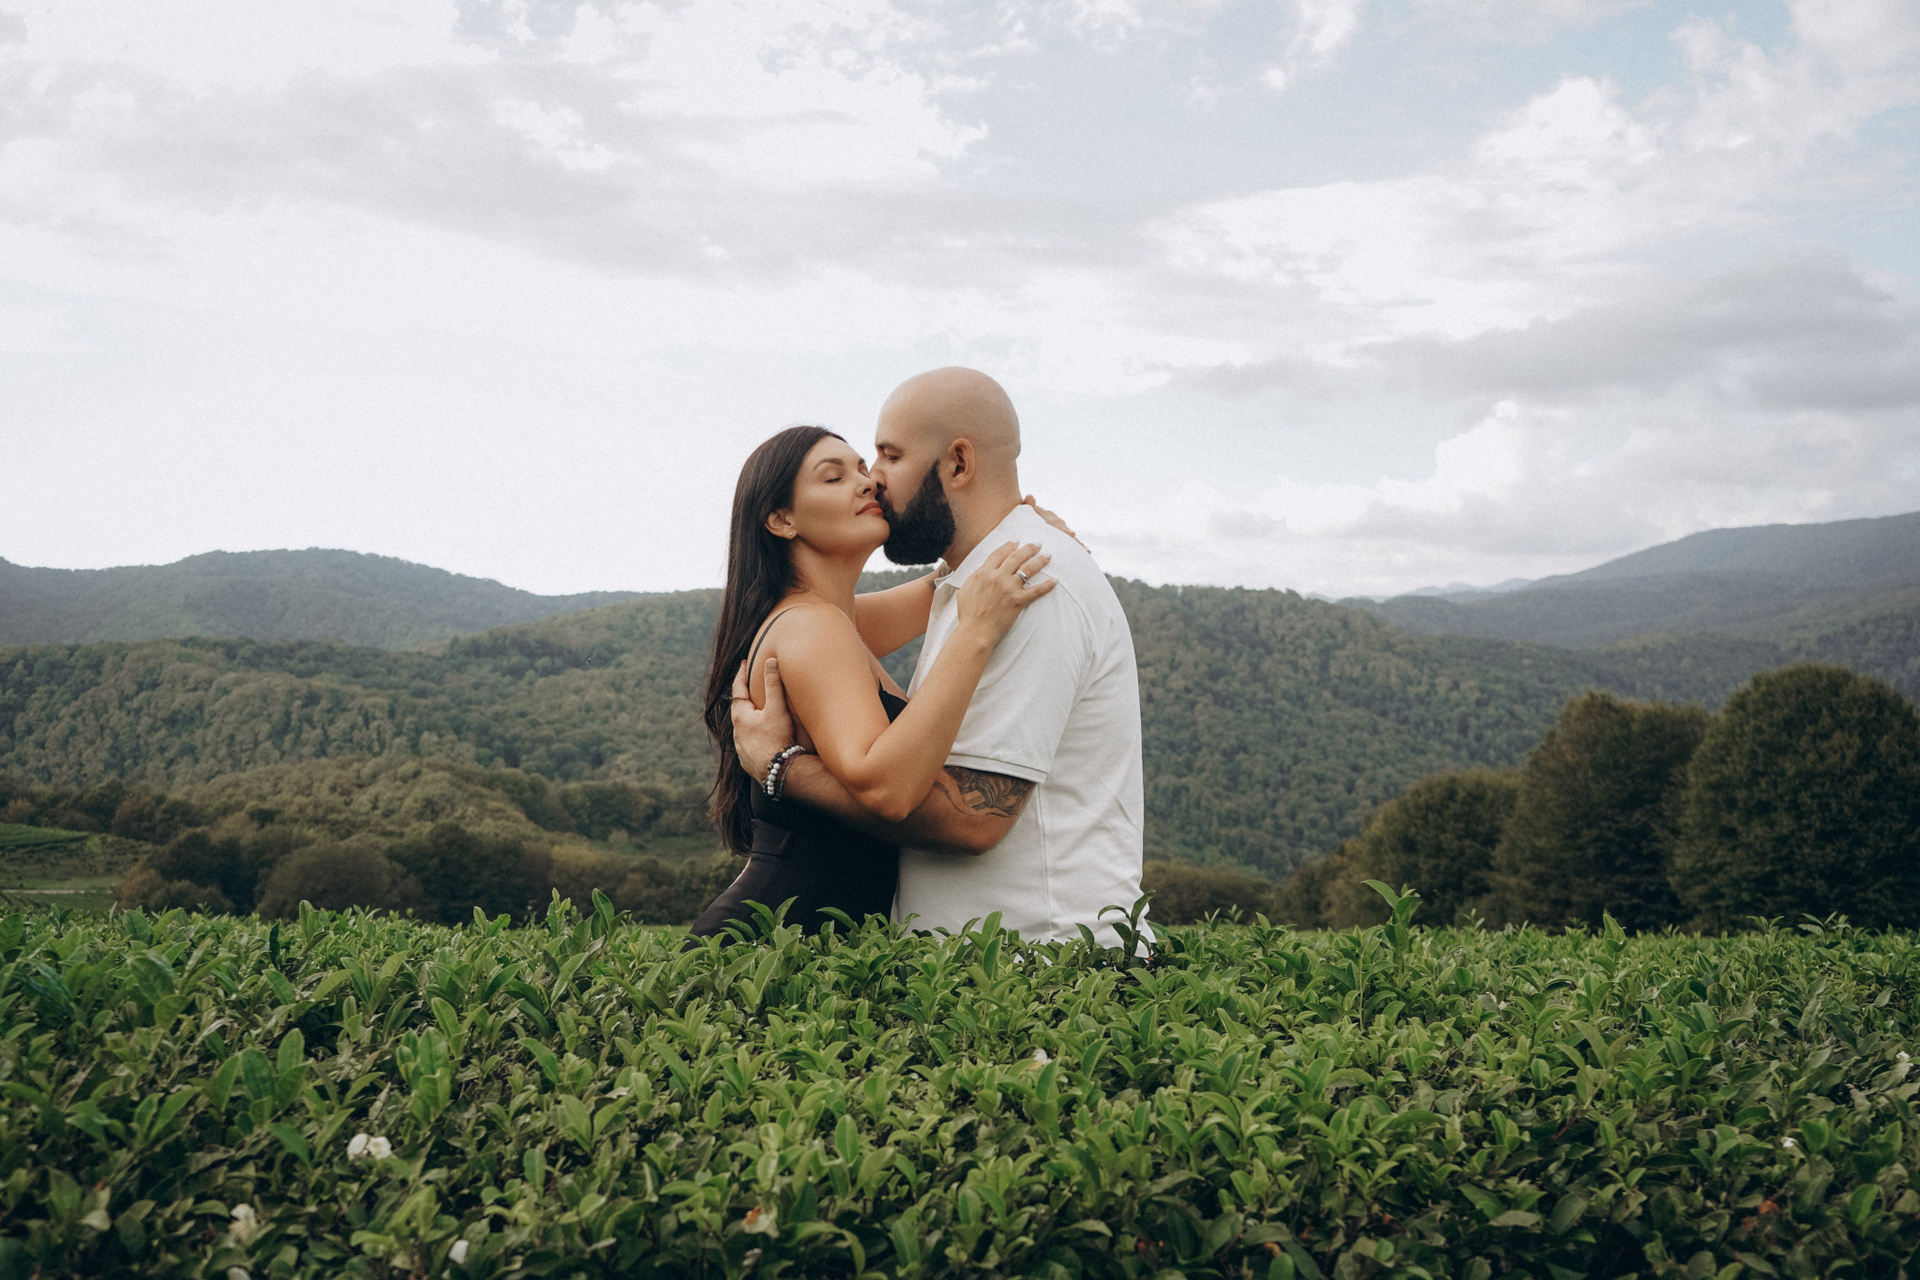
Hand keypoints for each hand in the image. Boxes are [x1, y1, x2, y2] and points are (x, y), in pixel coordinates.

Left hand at [731, 658, 795, 778]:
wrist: (777, 771)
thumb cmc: (776, 739)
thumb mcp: (777, 708)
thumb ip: (773, 684)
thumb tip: (770, 661)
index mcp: (740, 716)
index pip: (738, 689)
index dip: (741, 674)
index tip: (745, 663)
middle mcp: (736, 731)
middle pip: (738, 708)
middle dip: (744, 696)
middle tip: (750, 685)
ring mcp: (740, 747)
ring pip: (741, 727)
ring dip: (747, 718)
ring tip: (756, 713)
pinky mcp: (747, 760)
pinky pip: (747, 743)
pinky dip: (752, 735)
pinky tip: (759, 738)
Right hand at [954, 542, 1055, 642]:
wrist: (975, 630)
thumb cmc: (968, 613)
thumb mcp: (965, 590)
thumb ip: (974, 577)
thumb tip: (980, 568)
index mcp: (984, 573)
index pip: (999, 554)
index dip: (1009, 546)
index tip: (1016, 541)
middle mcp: (998, 577)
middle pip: (1016, 557)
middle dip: (1028, 548)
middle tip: (1038, 544)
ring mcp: (1009, 588)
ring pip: (1028, 570)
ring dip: (1040, 561)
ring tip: (1048, 556)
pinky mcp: (1018, 601)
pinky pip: (1036, 591)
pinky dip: (1047, 585)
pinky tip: (1056, 581)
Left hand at [1022, 495, 1089, 552]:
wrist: (1024, 518)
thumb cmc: (1024, 516)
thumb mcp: (1024, 510)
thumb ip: (1028, 505)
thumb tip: (1030, 497)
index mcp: (1048, 517)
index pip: (1056, 523)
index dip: (1063, 529)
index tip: (1071, 534)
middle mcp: (1056, 522)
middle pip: (1066, 530)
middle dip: (1073, 538)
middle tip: (1082, 546)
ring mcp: (1059, 529)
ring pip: (1070, 536)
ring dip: (1078, 543)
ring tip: (1087, 550)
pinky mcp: (1060, 537)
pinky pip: (1069, 542)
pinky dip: (1078, 546)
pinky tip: (1088, 552)